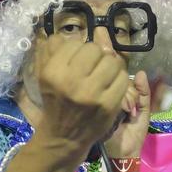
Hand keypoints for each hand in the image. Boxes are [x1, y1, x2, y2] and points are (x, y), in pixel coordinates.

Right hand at [27, 32, 131, 167]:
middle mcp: (72, 82)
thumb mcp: (47, 76)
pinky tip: (111, 85)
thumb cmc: (56, 101)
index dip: (79, 49)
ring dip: (110, 65)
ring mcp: (93, 94)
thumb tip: (69, 34)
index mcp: (54, 72)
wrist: (64, 136)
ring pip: (112, 61)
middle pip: (95, 50)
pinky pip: (123, 78)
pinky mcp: (109, 105)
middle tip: (93, 66)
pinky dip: (119, 79)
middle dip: (96, 55)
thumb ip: (57, 52)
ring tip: (104, 74)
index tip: (77, 60)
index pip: (75, 43)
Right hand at [103, 72, 152, 163]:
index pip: (126, 80)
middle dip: (132, 95)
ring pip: (118, 87)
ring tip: (130, 113)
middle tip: (133, 110)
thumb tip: (141, 72)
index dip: (134, 87)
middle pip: (122, 82)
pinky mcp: (101, 107)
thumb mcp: (143, 111)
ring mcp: (105, 101)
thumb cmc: (134, 132)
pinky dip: (123, 103)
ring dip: (129, 99)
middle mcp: (111, 96)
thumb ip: (144, 92)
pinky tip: (126, 113)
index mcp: (121, 96)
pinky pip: (113, 95)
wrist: (126, 151)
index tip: (137, 101)